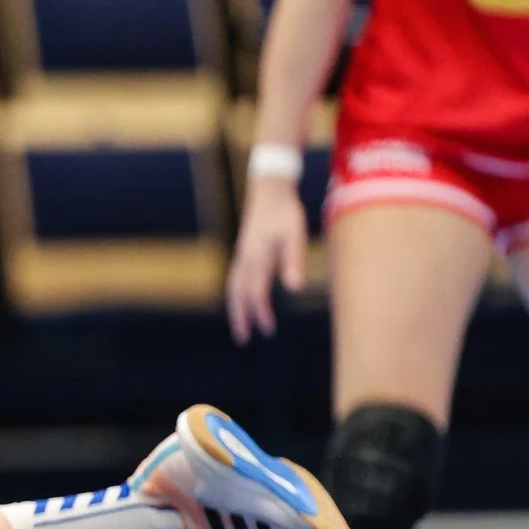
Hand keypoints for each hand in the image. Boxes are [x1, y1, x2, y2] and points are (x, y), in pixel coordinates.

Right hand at [226, 179, 308, 343]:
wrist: (269, 189)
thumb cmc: (286, 211)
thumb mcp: (294, 235)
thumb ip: (293, 261)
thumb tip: (294, 288)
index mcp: (256, 257)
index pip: (255, 292)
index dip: (261, 312)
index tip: (269, 330)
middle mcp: (245, 258)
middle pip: (237, 294)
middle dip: (240, 317)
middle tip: (243, 339)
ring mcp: (242, 254)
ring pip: (233, 287)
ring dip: (235, 308)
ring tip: (241, 325)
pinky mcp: (244, 251)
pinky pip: (235, 278)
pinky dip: (236, 294)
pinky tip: (244, 299)